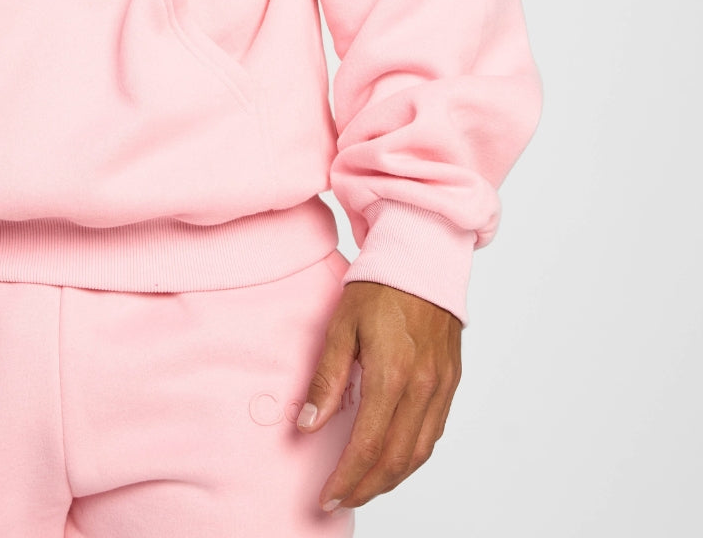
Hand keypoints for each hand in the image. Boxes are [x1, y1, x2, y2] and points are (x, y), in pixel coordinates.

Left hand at [295, 279, 461, 513]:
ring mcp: (442, 386)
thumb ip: (327, 379)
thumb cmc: (378, 287)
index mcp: (392, 374)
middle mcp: (423, 387)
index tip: (327, 496)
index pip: (368, 445)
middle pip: (396, 459)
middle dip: (367, 487)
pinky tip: (393, 459)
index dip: (347, 478)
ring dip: (391, 478)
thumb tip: (307, 425)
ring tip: (364, 487)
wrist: (423, 258)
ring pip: (419, 452)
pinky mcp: (451, 381)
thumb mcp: (341, 326)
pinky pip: (434, 432)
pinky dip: (412, 455)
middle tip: (341, 499)